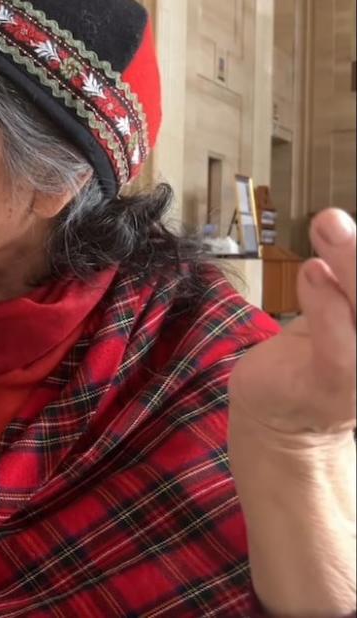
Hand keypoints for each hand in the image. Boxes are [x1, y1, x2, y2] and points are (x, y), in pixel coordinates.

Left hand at [229, 209, 355, 435]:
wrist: (283, 416)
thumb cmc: (318, 352)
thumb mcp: (345, 305)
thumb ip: (348, 274)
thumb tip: (340, 220)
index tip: (342, 220)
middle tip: (336, 215)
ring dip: (350, 263)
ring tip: (329, 223)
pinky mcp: (334, 386)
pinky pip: (338, 345)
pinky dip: (327, 305)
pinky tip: (313, 271)